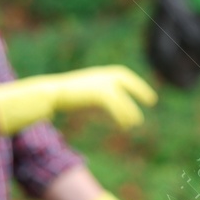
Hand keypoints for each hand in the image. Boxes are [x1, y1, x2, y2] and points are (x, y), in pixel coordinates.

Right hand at [0, 66, 157, 134]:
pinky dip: (123, 114)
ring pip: (121, 97)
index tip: (144, 93)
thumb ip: (92, 94)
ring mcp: (99, 83)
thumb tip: (100, 101)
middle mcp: (100, 75)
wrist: (47, 94)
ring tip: (136, 123)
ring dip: (130, 110)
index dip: (135, 83)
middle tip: (152, 101)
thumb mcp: (80, 94)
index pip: (121, 74)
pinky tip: (126, 125)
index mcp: (97, 74)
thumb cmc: (60, 96)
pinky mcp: (98, 93)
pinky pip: (116, 104)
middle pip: (125, 79)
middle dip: (139, 89)